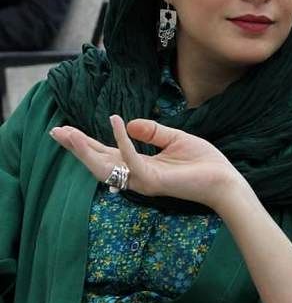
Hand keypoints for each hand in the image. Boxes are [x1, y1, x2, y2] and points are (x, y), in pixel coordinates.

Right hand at [50, 116, 246, 211]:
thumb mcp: (175, 139)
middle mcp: (138, 175)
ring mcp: (144, 180)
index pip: (108, 154)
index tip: (67, 131)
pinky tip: (116, 122)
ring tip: (68, 133)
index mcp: (142, 165)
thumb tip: (127, 122)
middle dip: (77, 148)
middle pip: (100, 162)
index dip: (88, 144)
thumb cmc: (204, 162)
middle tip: (55, 132)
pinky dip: (122, 140)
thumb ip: (152, 132)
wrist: (225, 180)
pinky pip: (132, 159)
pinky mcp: (154, 181)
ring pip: (107, 166)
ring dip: (86, 149)